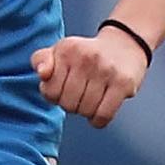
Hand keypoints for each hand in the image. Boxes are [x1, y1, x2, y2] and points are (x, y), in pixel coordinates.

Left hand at [32, 29, 149, 128]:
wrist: (124, 43)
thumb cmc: (86, 53)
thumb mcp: (59, 50)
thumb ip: (41, 60)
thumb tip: (42, 73)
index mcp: (66, 50)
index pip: (50, 92)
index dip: (55, 97)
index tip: (63, 90)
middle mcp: (86, 58)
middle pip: (68, 104)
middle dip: (71, 105)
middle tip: (79, 96)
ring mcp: (106, 70)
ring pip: (85, 111)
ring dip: (86, 112)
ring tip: (90, 100)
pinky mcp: (123, 83)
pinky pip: (103, 115)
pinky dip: (98, 120)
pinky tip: (99, 112)